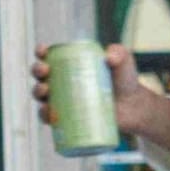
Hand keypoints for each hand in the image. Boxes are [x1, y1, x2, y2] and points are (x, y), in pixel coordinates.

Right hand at [29, 43, 169, 145]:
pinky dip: (45, 116)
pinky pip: (50, 118)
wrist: (132, 107)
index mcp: (70, 64)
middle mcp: (62, 82)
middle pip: (41, 75)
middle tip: (45, 72)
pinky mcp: (67, 118)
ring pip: (42, 96)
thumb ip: (119, 53)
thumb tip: (108, 57)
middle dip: (37, 71)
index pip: (50, 56)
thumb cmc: (124, 80)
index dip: (41, 53)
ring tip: (46, 91)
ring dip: (37, 92)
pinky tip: (48, 113)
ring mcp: (63, 101)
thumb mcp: (124, 62)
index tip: (42, 52)